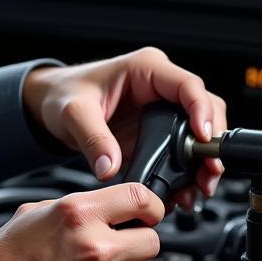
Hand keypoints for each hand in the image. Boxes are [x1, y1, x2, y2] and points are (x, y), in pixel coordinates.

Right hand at [0, 183, 163, 260]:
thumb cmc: (7, 259)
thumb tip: (104, 208)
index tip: (149, 213)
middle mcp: (95, 248)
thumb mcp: (33, 212)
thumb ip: (75, 206)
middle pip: (152, 240)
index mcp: (78, 214)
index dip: (151, 205)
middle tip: (117, 246)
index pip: (140, 198)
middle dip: (137, 241)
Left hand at [22, 48, 226, 205]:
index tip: (202, 138)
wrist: (50, 104)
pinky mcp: (157, 133)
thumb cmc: (62, 94)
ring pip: (200, 132)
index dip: (202, 111)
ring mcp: (161, 111)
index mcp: (145, 69)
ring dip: (204, 162)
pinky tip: (183, 191)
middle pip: (205, 109)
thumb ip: (92, 139)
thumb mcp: (73, 112)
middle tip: (208, 173)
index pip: (188, 85)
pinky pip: (183, 151)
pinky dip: (188, 171)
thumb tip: (109, 168)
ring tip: (199, 189)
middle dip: (211, 143)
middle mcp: (160, 87)